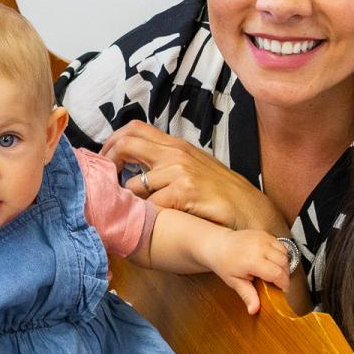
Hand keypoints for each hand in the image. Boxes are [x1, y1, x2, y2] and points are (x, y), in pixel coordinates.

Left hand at [101, 121, 284, 233]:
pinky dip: (147, 216)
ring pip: (134, 183)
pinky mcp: (185, 192)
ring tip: (130, 213)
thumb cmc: (220, 194)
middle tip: (102, 181)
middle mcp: (176, 154)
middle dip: (107, 161)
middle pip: (127, 142)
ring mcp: (180, 172)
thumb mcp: (193, 169)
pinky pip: (151, 205)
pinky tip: (152, 224)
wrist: (250, 212)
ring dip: (128, 201)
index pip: (134, 129)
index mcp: (176, 146)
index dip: (111, 142)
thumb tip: (136, 169)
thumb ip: (166, 164)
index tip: (102, 160)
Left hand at [209, 229, 291, 314]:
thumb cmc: (224, 263)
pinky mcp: (264, 234)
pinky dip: (281, 254)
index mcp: (252, 261)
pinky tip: (272, 261)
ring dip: (284, 264)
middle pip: (284, 263)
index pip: (277, 274)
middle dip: (285, 275)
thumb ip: (247, 295)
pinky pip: (280, 244)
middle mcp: (259, 247)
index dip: (284, 284)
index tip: (283, 289)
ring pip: (285, 253)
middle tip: (278, 282)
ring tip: (275, 272)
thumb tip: (254, 310)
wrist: (218, 245)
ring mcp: (262, 238)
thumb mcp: (234, 282)